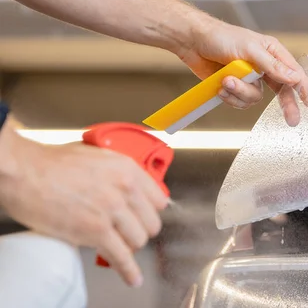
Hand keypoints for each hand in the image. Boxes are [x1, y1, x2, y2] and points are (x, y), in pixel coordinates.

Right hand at [0, 126, 167, 286]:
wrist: (24, 172)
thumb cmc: (52, 163)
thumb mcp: (97, 156)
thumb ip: (118, 172)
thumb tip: (129, 187)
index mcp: (127, 169)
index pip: (159, 200)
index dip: (150, 211)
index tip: (144, 217)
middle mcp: (124, 189)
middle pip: (151, 223)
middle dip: (139, 230)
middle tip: (126, 232)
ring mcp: (111, 211)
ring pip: (138, 241)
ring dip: (128, 246)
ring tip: (116, 245)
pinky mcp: (96, 231)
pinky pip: (121, 257)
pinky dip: (128, 271)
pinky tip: (132, 277)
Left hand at [176, 16, 307, 126]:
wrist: (193, 42)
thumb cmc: (221, 38)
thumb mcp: (250, 49)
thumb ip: (272, 65)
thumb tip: (294, 77)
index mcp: (273, 53)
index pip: (293, 73)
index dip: (304, 88)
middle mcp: (264, 67)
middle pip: (282, 91)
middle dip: (285, 105)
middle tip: (292, 120)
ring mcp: (250, 79)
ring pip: (255, 99)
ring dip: (240, 92)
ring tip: (226, 81)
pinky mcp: (235, 88)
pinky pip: (240, 102)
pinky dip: (229, 96)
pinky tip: (220, 85)